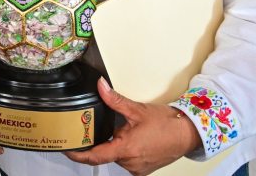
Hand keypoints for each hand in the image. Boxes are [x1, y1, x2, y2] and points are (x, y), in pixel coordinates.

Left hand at [66, 78, 200, 175]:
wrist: (188, 134)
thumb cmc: (167, 124)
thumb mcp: (137, 110)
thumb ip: (115, 100)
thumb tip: (101, 87)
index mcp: (126, 150)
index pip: (94, 157)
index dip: (78, 154)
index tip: (68, 148)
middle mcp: (130, 163)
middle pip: (105, 153)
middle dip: (103, 140)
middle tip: (105, 126)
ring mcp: (138, 168)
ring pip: (116, 156)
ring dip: (116, 145)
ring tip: (126, 130)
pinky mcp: (144, 169)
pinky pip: (127, 160)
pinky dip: (125, 150)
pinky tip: (133, 138)